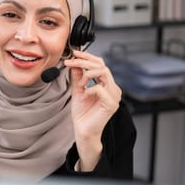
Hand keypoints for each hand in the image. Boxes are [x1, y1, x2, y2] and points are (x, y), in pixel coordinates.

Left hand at [64, 50, 121, 170]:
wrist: (83, 131)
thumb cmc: (82, 113)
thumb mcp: (77, 90)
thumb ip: (78, 77)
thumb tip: (75, 63)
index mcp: (107, 84)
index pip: (101, 64)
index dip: (87, 57)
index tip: (74, 54)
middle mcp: (113, 88)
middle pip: (102, 66)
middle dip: (84, 62)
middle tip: (70, 62)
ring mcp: (114, 96)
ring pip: (103, 73)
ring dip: (87, 74)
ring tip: (79, 84)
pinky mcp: (111, 104)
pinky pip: (100, 88)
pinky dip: (90, 89)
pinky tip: (84, 95)